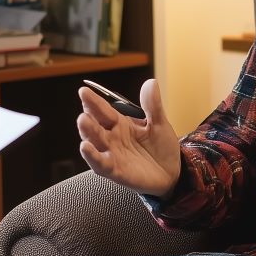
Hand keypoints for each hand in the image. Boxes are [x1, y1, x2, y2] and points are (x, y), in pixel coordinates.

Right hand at [77, 78, 181, 197]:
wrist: (172, 172)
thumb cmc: (162, 147)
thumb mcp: (160, 123)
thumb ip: (153, 105)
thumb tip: (151, 83)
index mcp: (120, 123)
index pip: (103, 110)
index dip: (93, 101)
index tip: (84, 91)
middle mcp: (111, 138)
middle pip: (95, 126)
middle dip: (87, 118)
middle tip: (84, 109)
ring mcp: (112, 154)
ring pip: (94, 142)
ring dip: (87, 133)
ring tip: (82, 121)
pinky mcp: (115, 170)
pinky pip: (100, 164)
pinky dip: (92, 156)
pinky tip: (86, 147)